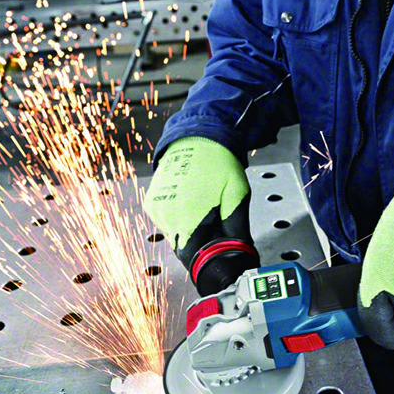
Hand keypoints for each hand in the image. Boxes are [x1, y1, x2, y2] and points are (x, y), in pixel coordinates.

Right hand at [143, 137, 252, 267]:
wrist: (197, 136)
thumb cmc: (218, 162)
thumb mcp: (238, 196)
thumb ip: (238, 229)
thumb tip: (242, 252)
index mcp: (186, 217)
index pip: (192, 257)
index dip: (207, 257)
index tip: (218, 249)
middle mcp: (166, 215)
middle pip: (184, 246)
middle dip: (201, 242)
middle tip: (215, 221)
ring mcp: (156, 209)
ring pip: (175, 235)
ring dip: (190, 230)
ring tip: (204, 206)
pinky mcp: (151, 202)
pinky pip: (167, 221)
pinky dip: (179, 218)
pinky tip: (191, 201)